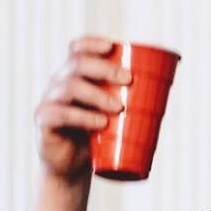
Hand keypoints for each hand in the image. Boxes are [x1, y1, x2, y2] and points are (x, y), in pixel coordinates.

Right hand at [34, 36, 129, 180]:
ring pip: (70, 87)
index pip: (77, 50)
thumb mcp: (112, 114)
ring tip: (119, 107)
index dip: (91, 43)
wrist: (72, 167)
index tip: (112, 46)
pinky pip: (60, 114)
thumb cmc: (97, 136)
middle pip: (77, 65)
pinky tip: (100, 123)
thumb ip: (128, 101)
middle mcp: (59, 83)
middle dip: (104, 69)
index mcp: (75, 75)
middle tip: (128, 79)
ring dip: (98, 95)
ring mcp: (49, 101)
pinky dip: (83, 117)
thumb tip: (166, 88)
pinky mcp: (44, 122)